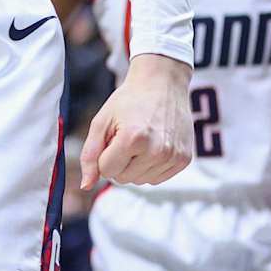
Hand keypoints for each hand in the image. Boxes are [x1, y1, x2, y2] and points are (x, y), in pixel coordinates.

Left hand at [81, 53, 191, 189]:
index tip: (112, 136)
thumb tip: (86, 185)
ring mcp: (172, 156)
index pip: (106, 170)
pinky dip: (150, 167)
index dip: (104, 154)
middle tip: (126, 136)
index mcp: (133, 138)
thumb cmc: (128, 101)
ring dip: (134, 166)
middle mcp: (156, 150)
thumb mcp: (101, 121)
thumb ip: (90, 154)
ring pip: (139, 181)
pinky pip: (157, 179)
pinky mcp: (184, 160)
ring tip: (140, 139)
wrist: (162, 84)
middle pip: (122, 178)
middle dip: (118, 160)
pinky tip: (152, 146)